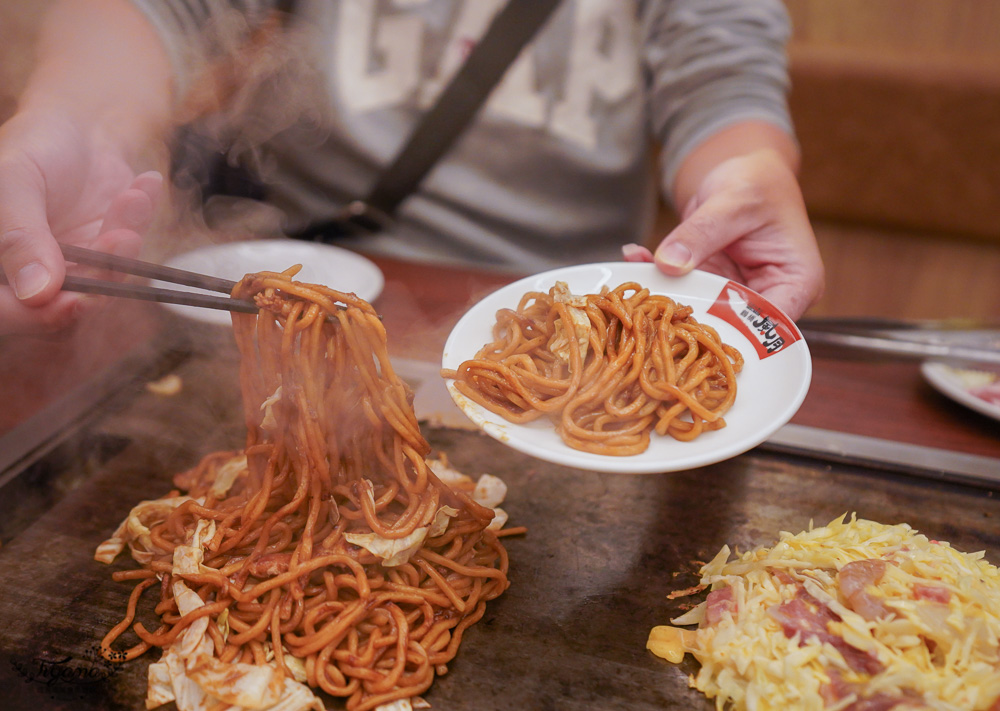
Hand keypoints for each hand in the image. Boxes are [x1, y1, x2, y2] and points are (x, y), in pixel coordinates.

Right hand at [0, 110, 162, 334]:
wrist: (75, 126)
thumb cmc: (34, 146)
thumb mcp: (16, 179)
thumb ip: (20, 236)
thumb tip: (37, 293)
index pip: (8, 311)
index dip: (39, 316)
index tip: (75, 302)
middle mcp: (29, 277)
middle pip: (63, 307)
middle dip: (99, 274)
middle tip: (123, 237)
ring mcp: (71, 271)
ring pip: (104, 285)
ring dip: (124, 244)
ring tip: (131, 199)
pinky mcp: (107, 259)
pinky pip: (131, 257)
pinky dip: (139, 222)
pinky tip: (143, 185)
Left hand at [624, 148, 823, 320]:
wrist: (742, 172)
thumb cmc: (756, 182)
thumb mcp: (733, 201)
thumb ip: (703, 232)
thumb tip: (669, 263)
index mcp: (798, 283)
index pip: (770, 327)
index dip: (733, 334)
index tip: (693, 325)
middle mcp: (769, 297)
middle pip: (732, 327)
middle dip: (691, 321)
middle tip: (652, 312)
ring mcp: (736, 295)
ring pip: (700, 312)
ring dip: (667, 299)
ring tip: (637, 284)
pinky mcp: (709, 288)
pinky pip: (682, 291)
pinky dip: (657, 276)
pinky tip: (635, 258)